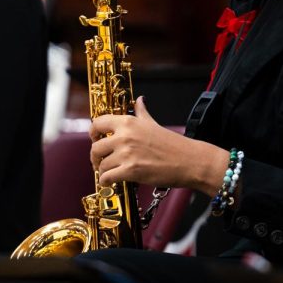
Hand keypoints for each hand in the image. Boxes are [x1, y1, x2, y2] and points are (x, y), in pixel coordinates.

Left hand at [90, 96, 227, 194]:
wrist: (189, 160)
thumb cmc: (174, 144)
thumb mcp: (154, 123)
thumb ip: (142, 113)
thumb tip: (139, 100)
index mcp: (129, 122)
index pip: (98, 123)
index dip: (93, 133)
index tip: (95, 139)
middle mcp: (125, 136)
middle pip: (95, 147)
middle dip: (95, 157)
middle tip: (100, 162)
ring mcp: (127, 153)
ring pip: (101, 164)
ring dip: (103, 171)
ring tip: (110, 173)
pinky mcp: (130, 171)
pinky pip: (107, 177)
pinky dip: (106, 181)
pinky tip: (111, 181)